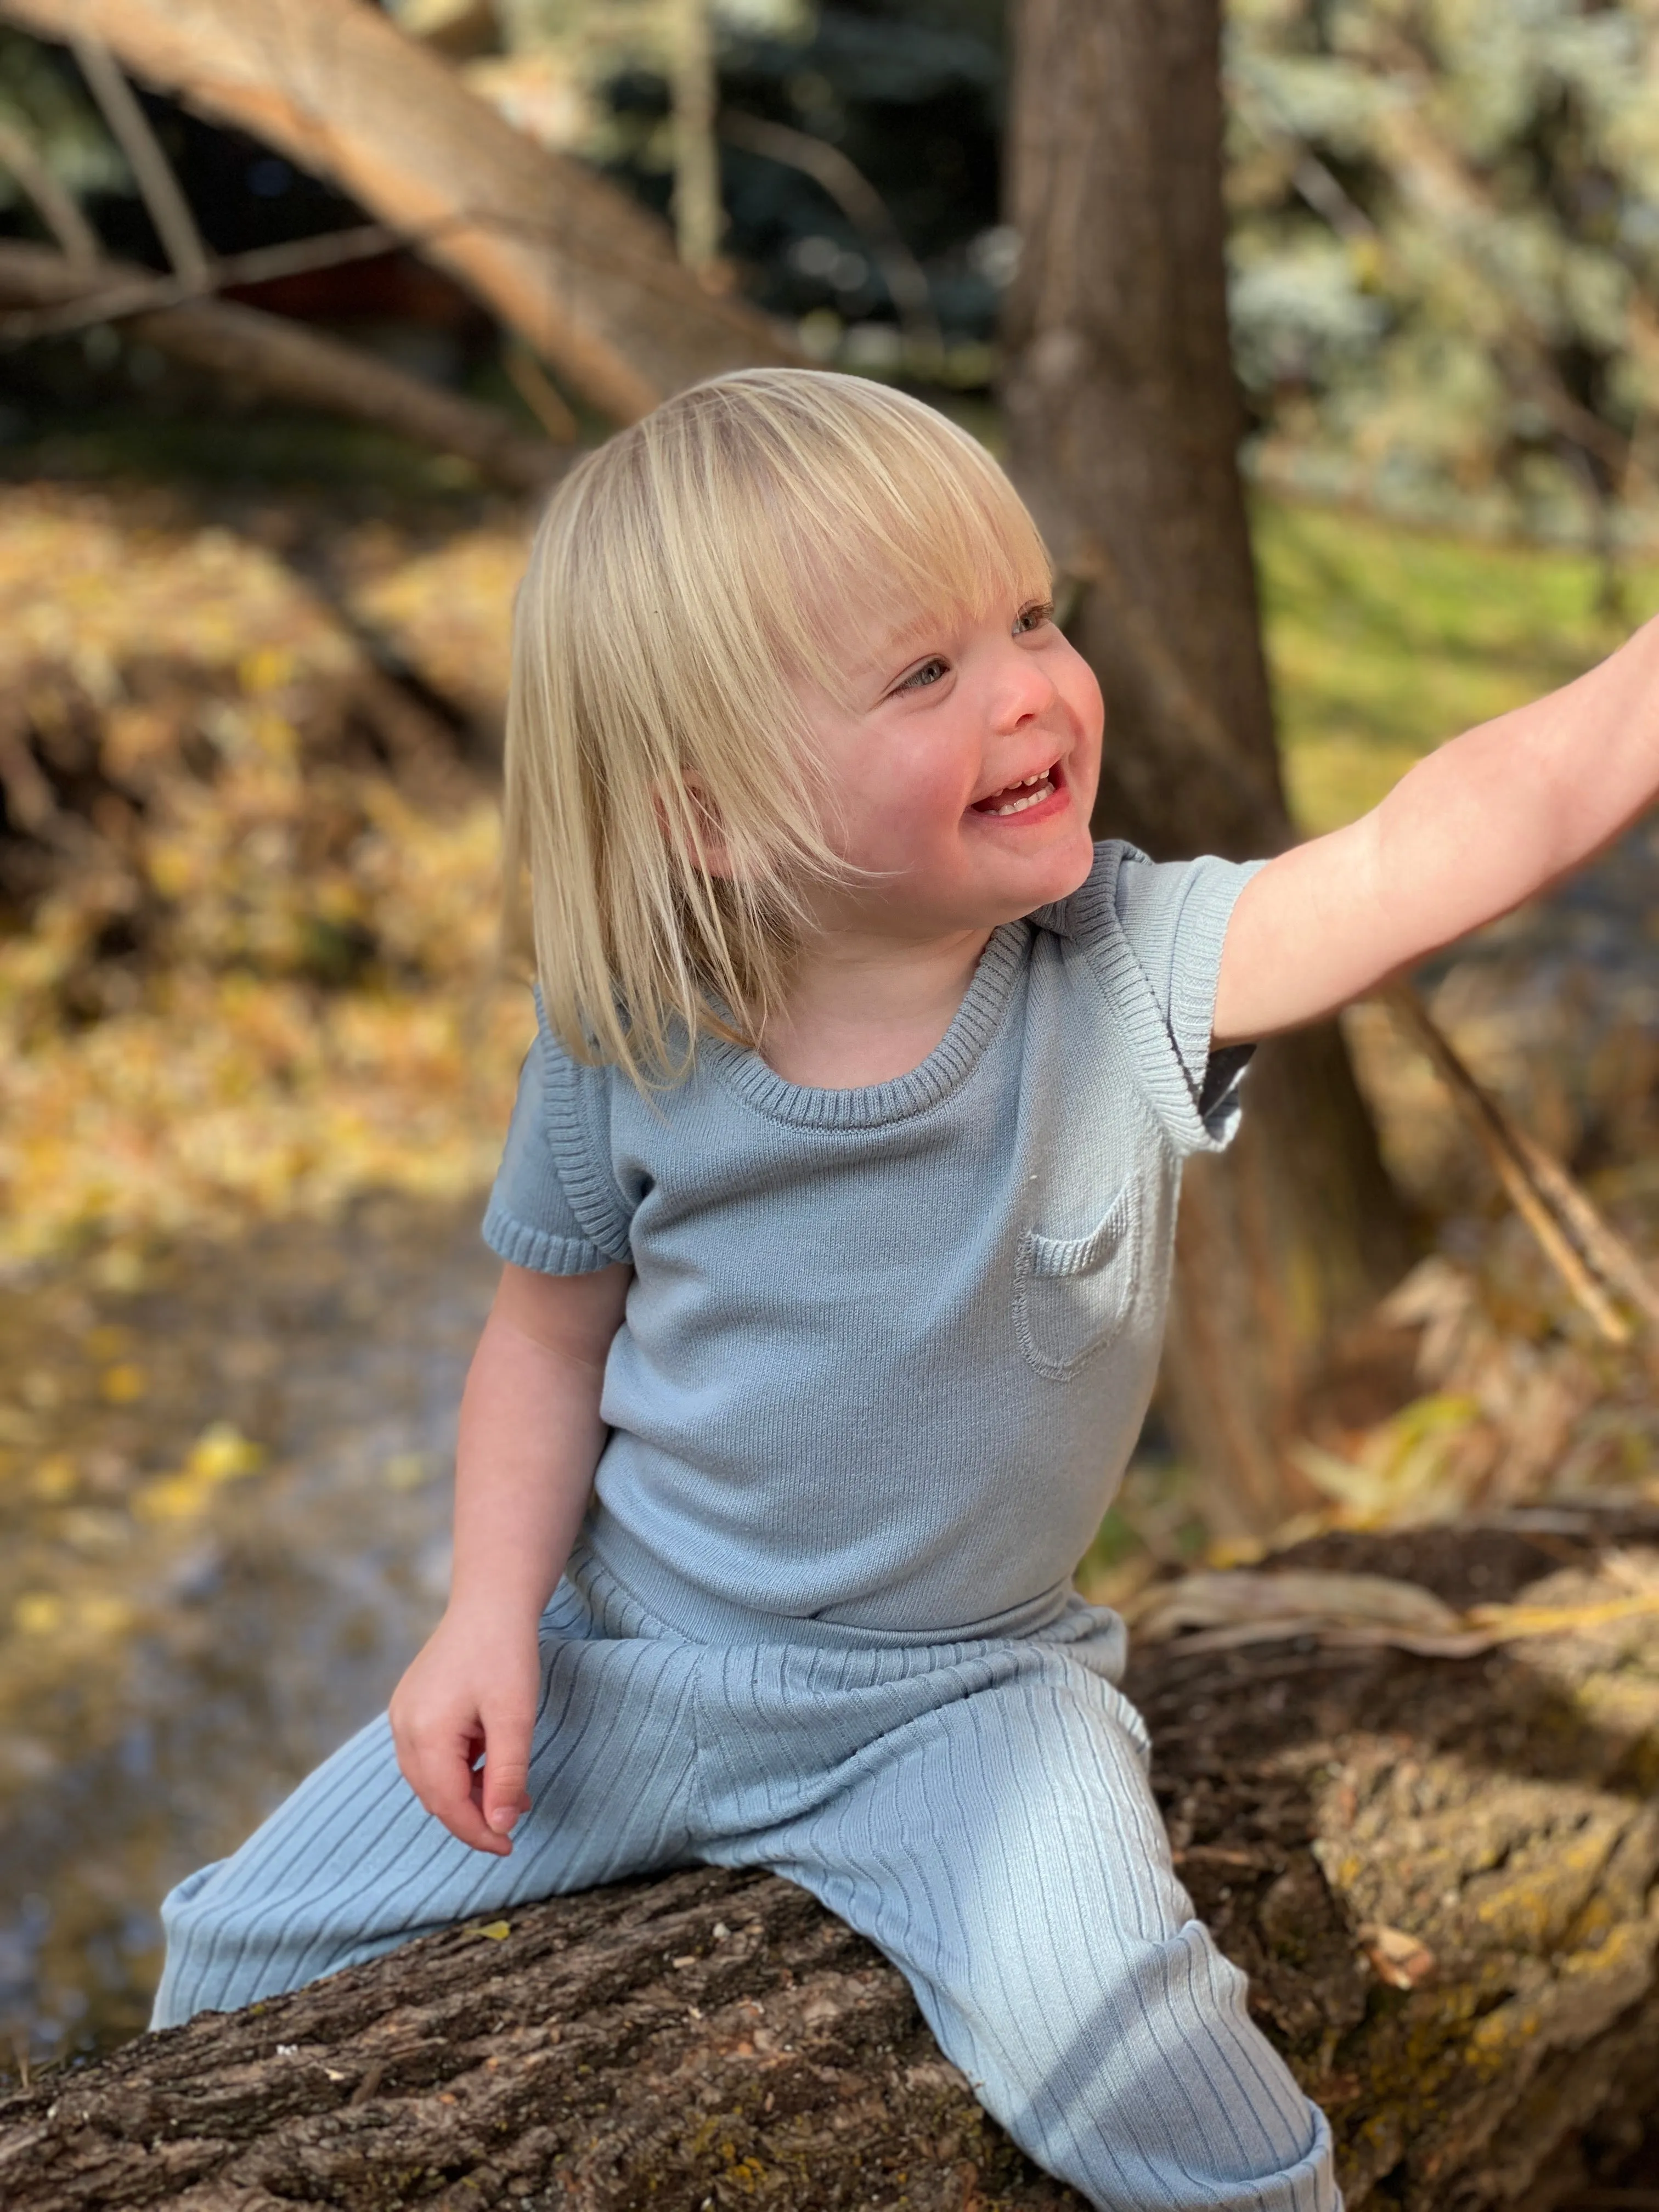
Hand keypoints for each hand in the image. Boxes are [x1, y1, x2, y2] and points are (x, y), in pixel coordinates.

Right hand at [388, 1604, 540, 1854]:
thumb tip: (500, 1827)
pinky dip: (458, 1768)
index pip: (447, 1804)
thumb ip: (506, 1775)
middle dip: (473, 1814)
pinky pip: (429, 1754)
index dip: (478, 1832)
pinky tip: (490, 1761)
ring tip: (511, 1789)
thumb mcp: (515, 1717)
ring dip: (467, 1792)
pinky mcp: (411, 1705)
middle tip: (514, 1818)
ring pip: (430, 1777)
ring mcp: (403, 1715)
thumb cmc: (505, 1653)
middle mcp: (403, 1727)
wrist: (491, 1601)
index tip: (509, 1846)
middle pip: (434, 1795)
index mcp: (425, 1733)